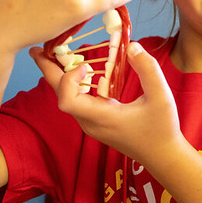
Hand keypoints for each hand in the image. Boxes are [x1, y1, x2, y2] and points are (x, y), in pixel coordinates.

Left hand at [30, 42, 184, 162]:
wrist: (163, 156)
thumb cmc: (162, 128)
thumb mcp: (161, 96)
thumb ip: (148, 69)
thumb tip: (132, 46)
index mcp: (102, 117)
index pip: (67, 101)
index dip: (68, 80)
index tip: (85, 66)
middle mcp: (90, 123)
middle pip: (60, 96)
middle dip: (48, 71)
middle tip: (38, 49)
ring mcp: (91, 124)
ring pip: (67, 99)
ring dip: (60, 76)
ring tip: (56, 55)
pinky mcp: (96, 123)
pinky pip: (76, 101)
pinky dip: (73, 84)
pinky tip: (79, 71)